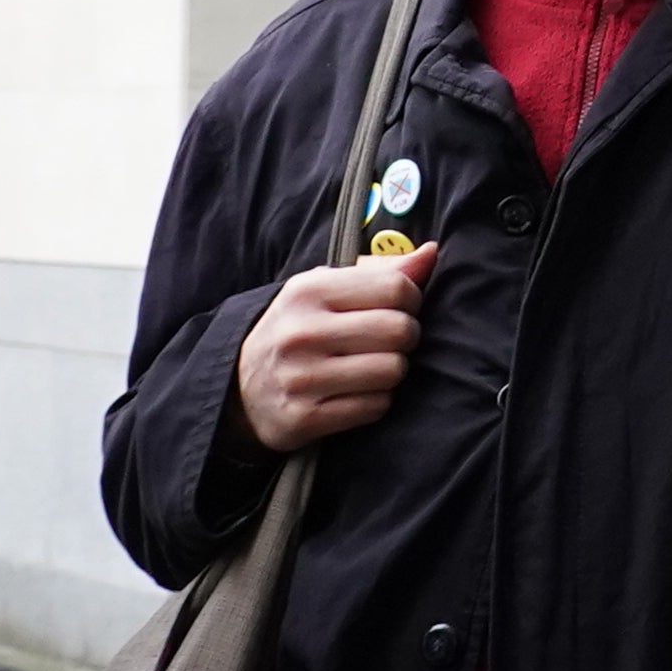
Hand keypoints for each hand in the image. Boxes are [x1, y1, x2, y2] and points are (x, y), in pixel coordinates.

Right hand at [236, 245, 438, 452]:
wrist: (239, 388)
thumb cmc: (299, 329)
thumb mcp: (326, 289)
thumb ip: (380, 271)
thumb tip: (432, 252)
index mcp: (308, 291)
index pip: (396, 287)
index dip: (412, 298)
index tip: (400, 308)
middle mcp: (301, 333)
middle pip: (400, 330)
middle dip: (407, 337)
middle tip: (390, 341)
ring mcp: (301, 378)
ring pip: (393, 370)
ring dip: (393, 371)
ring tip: (372, 366)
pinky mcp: (304, 418)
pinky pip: (376, 406)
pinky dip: (376, 401)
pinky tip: (356, 393)